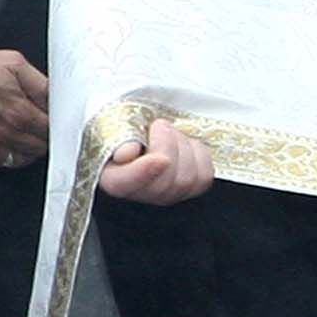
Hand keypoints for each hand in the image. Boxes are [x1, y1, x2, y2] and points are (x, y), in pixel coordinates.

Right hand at [0, 46, 47, 167]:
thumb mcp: (14, 63)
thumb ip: (40, 83)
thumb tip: (56, 98)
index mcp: (19, 113)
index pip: (49, 131)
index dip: (52, 124)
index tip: (47, 119)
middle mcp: (4, 134)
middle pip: (36, 149)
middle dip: (40, 138)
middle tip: (36, 128)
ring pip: (17, 161)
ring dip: (22, 151)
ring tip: (20, 137)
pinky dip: (0, 156)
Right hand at [98, 117, 215, 205]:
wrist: (147, 124)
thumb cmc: (127, 124)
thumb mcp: (117, 122)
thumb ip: (119, 135)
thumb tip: (128, 152)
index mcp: (112, 176)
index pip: (123, 184)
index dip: (143, 173)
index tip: (159, 159)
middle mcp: (139, 193)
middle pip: (163, 183)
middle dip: (168, 145)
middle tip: (159, 125)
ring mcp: (165, 194)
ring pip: (186, 180)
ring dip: (183, 146)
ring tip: (171, 133)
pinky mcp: (189, 188)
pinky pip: (204, 177)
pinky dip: (199, 154)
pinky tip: (186, 143)